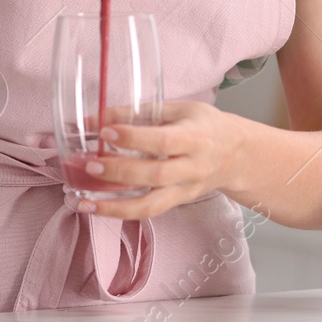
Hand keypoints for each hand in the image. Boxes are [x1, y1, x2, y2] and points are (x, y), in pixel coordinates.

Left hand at [72, 102, 242, 219]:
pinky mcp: (177, 202)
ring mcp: (185, 189)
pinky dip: (121, 212)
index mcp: (195, 137)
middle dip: (120, 172)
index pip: (164, 140)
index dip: (134, 138)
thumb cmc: (205, 126)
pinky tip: (97, 208)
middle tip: (90, 165)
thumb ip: (141, 112)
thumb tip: (98, 117)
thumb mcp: (179, 109)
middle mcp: (192, 167)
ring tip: (85, 202)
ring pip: (152, 205)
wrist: (237, 154)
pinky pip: (149, 212)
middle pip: (156, 175)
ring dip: (115, 207)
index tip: (106, 132)